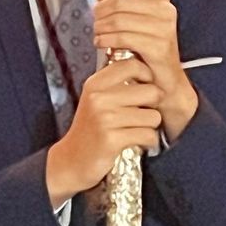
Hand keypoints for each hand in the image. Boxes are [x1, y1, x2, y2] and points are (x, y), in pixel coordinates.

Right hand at [45, 57, 163, 205]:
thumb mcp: (96, 99)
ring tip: (138, 130)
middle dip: (154, 106)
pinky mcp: (111, 139)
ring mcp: (105, 119)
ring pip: (153, 116)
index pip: (132, 65)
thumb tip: (147, 68)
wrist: (71, 160)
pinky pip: (148, 135)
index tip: (146, 87)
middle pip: (150, 91)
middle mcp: (99, 98)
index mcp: (95, 84)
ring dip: (150, 126)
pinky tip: (138, 142)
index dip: (147, 75)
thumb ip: (115, 83)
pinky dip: (148, 141)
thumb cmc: (90, 129)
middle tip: (143, 115)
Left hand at [93, 0, 197, 139]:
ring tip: (98, 34)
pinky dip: (107, 38)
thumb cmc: (145, 50)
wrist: (163, 82)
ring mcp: (164, 28)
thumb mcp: (130, 21)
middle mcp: (165, 10)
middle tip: (95, 20)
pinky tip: (101, 42)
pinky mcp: (158, 46)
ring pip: (119, 18)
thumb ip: (115, 0)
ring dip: (100, 26)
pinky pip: (123, 36)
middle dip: (101, 9)